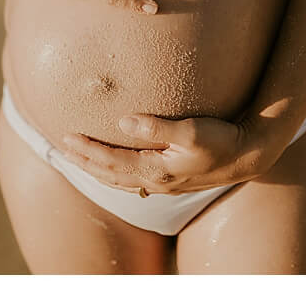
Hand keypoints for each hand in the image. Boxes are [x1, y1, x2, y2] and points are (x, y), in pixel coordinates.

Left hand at [58, 112, 270, 195]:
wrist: (245, 155)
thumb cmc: (220, 139)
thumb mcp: (191, 131)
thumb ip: (157, 127)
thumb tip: (124, 121)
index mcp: (155, 170)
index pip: (111, 161)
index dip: (87, 150)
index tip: (66, 136)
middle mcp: (154, 181)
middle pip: (108, 174)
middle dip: (83, 161)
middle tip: (60, 148)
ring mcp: (161, 183)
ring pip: (117, 180)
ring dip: (95, 168)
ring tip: (77, 157)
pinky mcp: (169, 179)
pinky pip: (130, 179)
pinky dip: (112, 172)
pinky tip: (110, 166)